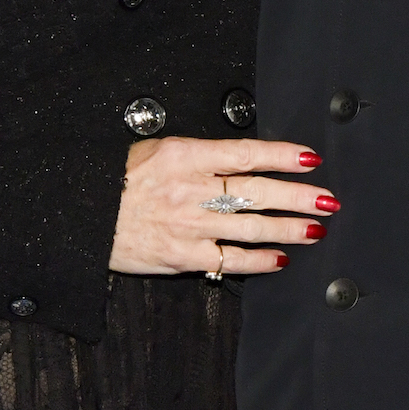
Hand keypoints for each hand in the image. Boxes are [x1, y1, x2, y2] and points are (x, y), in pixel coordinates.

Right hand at [110, 136, 334, 275]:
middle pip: (258, 191)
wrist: (81, 216)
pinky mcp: (183, 257)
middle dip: (298, 196)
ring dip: (288, 228)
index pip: (246, 153)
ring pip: (251, 227)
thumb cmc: (118, 179)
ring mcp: (190, 226)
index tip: (309, 158)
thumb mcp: (158, 149)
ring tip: (314, 228)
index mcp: (185, 155)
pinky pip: (230, 260)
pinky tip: (280, 258)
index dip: (282, 156)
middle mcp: (192, 190)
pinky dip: (258, 260)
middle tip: (327, 198)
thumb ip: (200, 155)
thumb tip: (243, 160)